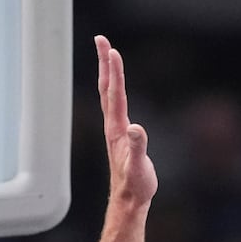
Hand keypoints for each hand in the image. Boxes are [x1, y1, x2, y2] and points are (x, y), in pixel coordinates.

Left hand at [96, 35, 155, 207]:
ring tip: (108, 55)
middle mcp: (113, 126)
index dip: (115, 72)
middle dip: (105, 63)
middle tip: (101, 39)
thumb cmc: (136, 186)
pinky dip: (115, 89)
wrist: (129, 201)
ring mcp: (116, 130)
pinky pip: (116, 105)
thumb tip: (137, 128)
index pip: (116, 94)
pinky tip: (117, 86)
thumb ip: (139, 147)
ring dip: (108, 73)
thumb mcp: (139, 168)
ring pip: (109, 95)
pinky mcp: (121, 136)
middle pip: (107, 88)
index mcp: (117, 130)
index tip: (113, 51)